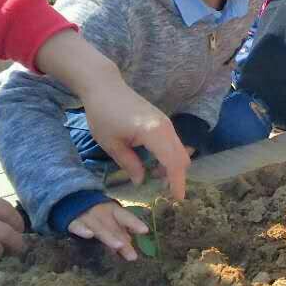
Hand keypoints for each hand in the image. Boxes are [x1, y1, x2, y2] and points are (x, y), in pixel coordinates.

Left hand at [35, 31, 189, 199]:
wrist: (104, 86)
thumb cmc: (103, 114)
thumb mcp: (111, 144)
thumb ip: (129, 164)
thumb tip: (141, 181)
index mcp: (153, 133)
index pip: (172, 162)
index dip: (176, 182)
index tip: (177, 199)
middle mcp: (165, 127)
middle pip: (182, 157)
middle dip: (178, 177)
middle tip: (167, 194)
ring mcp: (166, 123)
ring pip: (180, 150)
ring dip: (174, 167)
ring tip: (158, 180)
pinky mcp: (162, 121)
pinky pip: (174, 143)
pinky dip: (170, 157)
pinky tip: (156, 165)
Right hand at [68, 200, 147, 262]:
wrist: (65, 199)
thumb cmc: (93, 212)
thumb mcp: (108, 219)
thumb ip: (119, 232)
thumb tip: (130, 246)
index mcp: (111, 209)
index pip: (124, 216)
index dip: (134, 223)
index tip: (145, 231)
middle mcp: (100, 211)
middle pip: (113, 225)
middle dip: (122, 237)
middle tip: (131, 252)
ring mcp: (86, 215)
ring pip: (98, 226)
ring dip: (108, 235)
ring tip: (118, 245)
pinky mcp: (71, 221)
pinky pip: (76, 225)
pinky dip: (82, 229)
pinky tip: (89, 235)